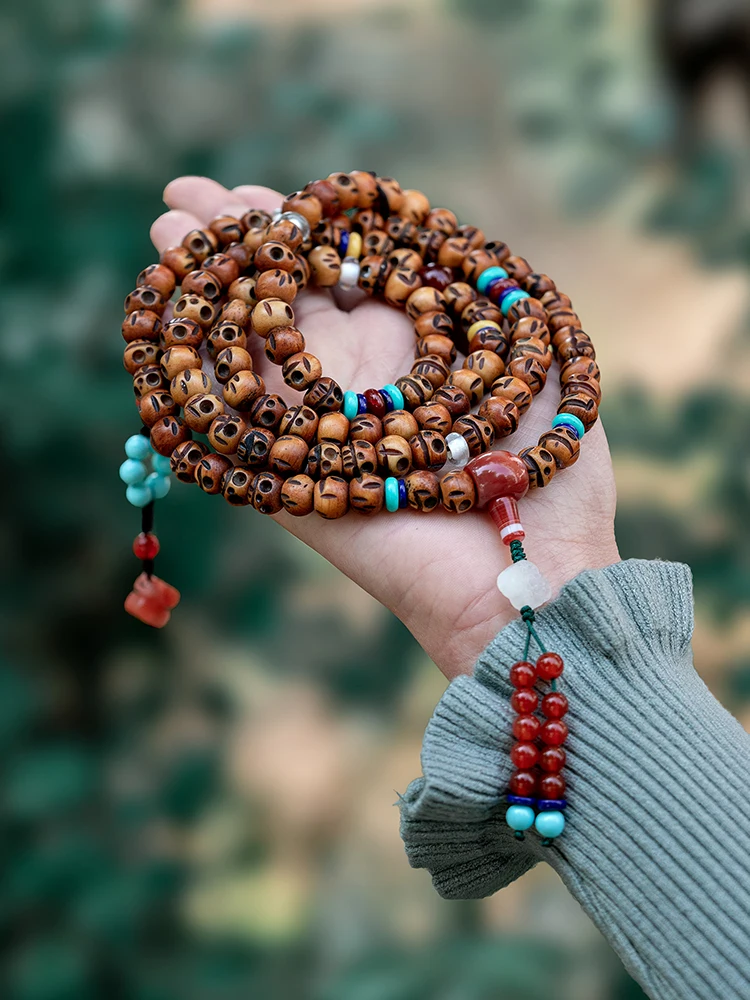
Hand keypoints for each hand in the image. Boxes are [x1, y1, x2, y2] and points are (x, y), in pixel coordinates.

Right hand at [151, 176, 619, 678]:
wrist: (540, 575)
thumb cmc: (557, 470)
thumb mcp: (539, 352)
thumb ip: (488, 292)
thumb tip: (437, 239)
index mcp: (420, 347)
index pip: (346, 271)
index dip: (301, 228)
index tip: (259, 190)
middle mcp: (366, 382)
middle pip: (289, 302)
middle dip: (238, 247)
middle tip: (182, 195)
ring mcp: (329, 430)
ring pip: (256, 352)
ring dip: (208, 293)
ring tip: (167, 231)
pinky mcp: (301, 484)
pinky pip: (241, 425)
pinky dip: (203, 374)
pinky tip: (167, 321)